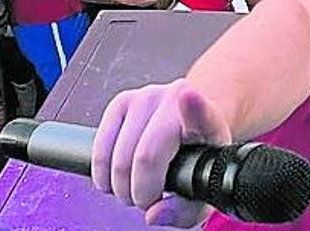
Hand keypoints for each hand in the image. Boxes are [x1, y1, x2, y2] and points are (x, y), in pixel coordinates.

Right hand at [92, 79, 231, 226]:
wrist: (191, 127)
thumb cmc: (197, 158)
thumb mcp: (201, 189)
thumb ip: (183, 210)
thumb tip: (152, 213)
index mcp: (208, 121)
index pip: (201, 112)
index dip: (193, 106)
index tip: (188, 96)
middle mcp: (178, 100)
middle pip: (145, 157)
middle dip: (139, 193)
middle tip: (148, 199)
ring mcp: (148, 96)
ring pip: (118, 157)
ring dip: (120, 186)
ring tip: (136, 188)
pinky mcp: (122, 101)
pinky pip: (100, 149)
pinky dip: (103, 174)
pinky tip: (117, 178)